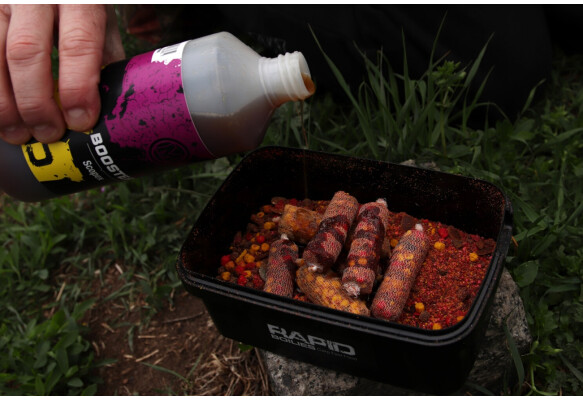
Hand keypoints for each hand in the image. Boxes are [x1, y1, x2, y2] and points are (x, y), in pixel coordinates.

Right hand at [0, 4, 124, 144]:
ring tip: (19, 134)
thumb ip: (105, 58)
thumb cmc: (80, 5)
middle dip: (36, 103)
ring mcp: (1, 4)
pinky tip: (2, 118)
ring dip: (4, 104)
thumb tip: (110, 109)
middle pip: (26, 53)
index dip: (77, 88)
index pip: (77, 44)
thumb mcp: (102, 23)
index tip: (81, 121)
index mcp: (77, 0)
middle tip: (49, 134)